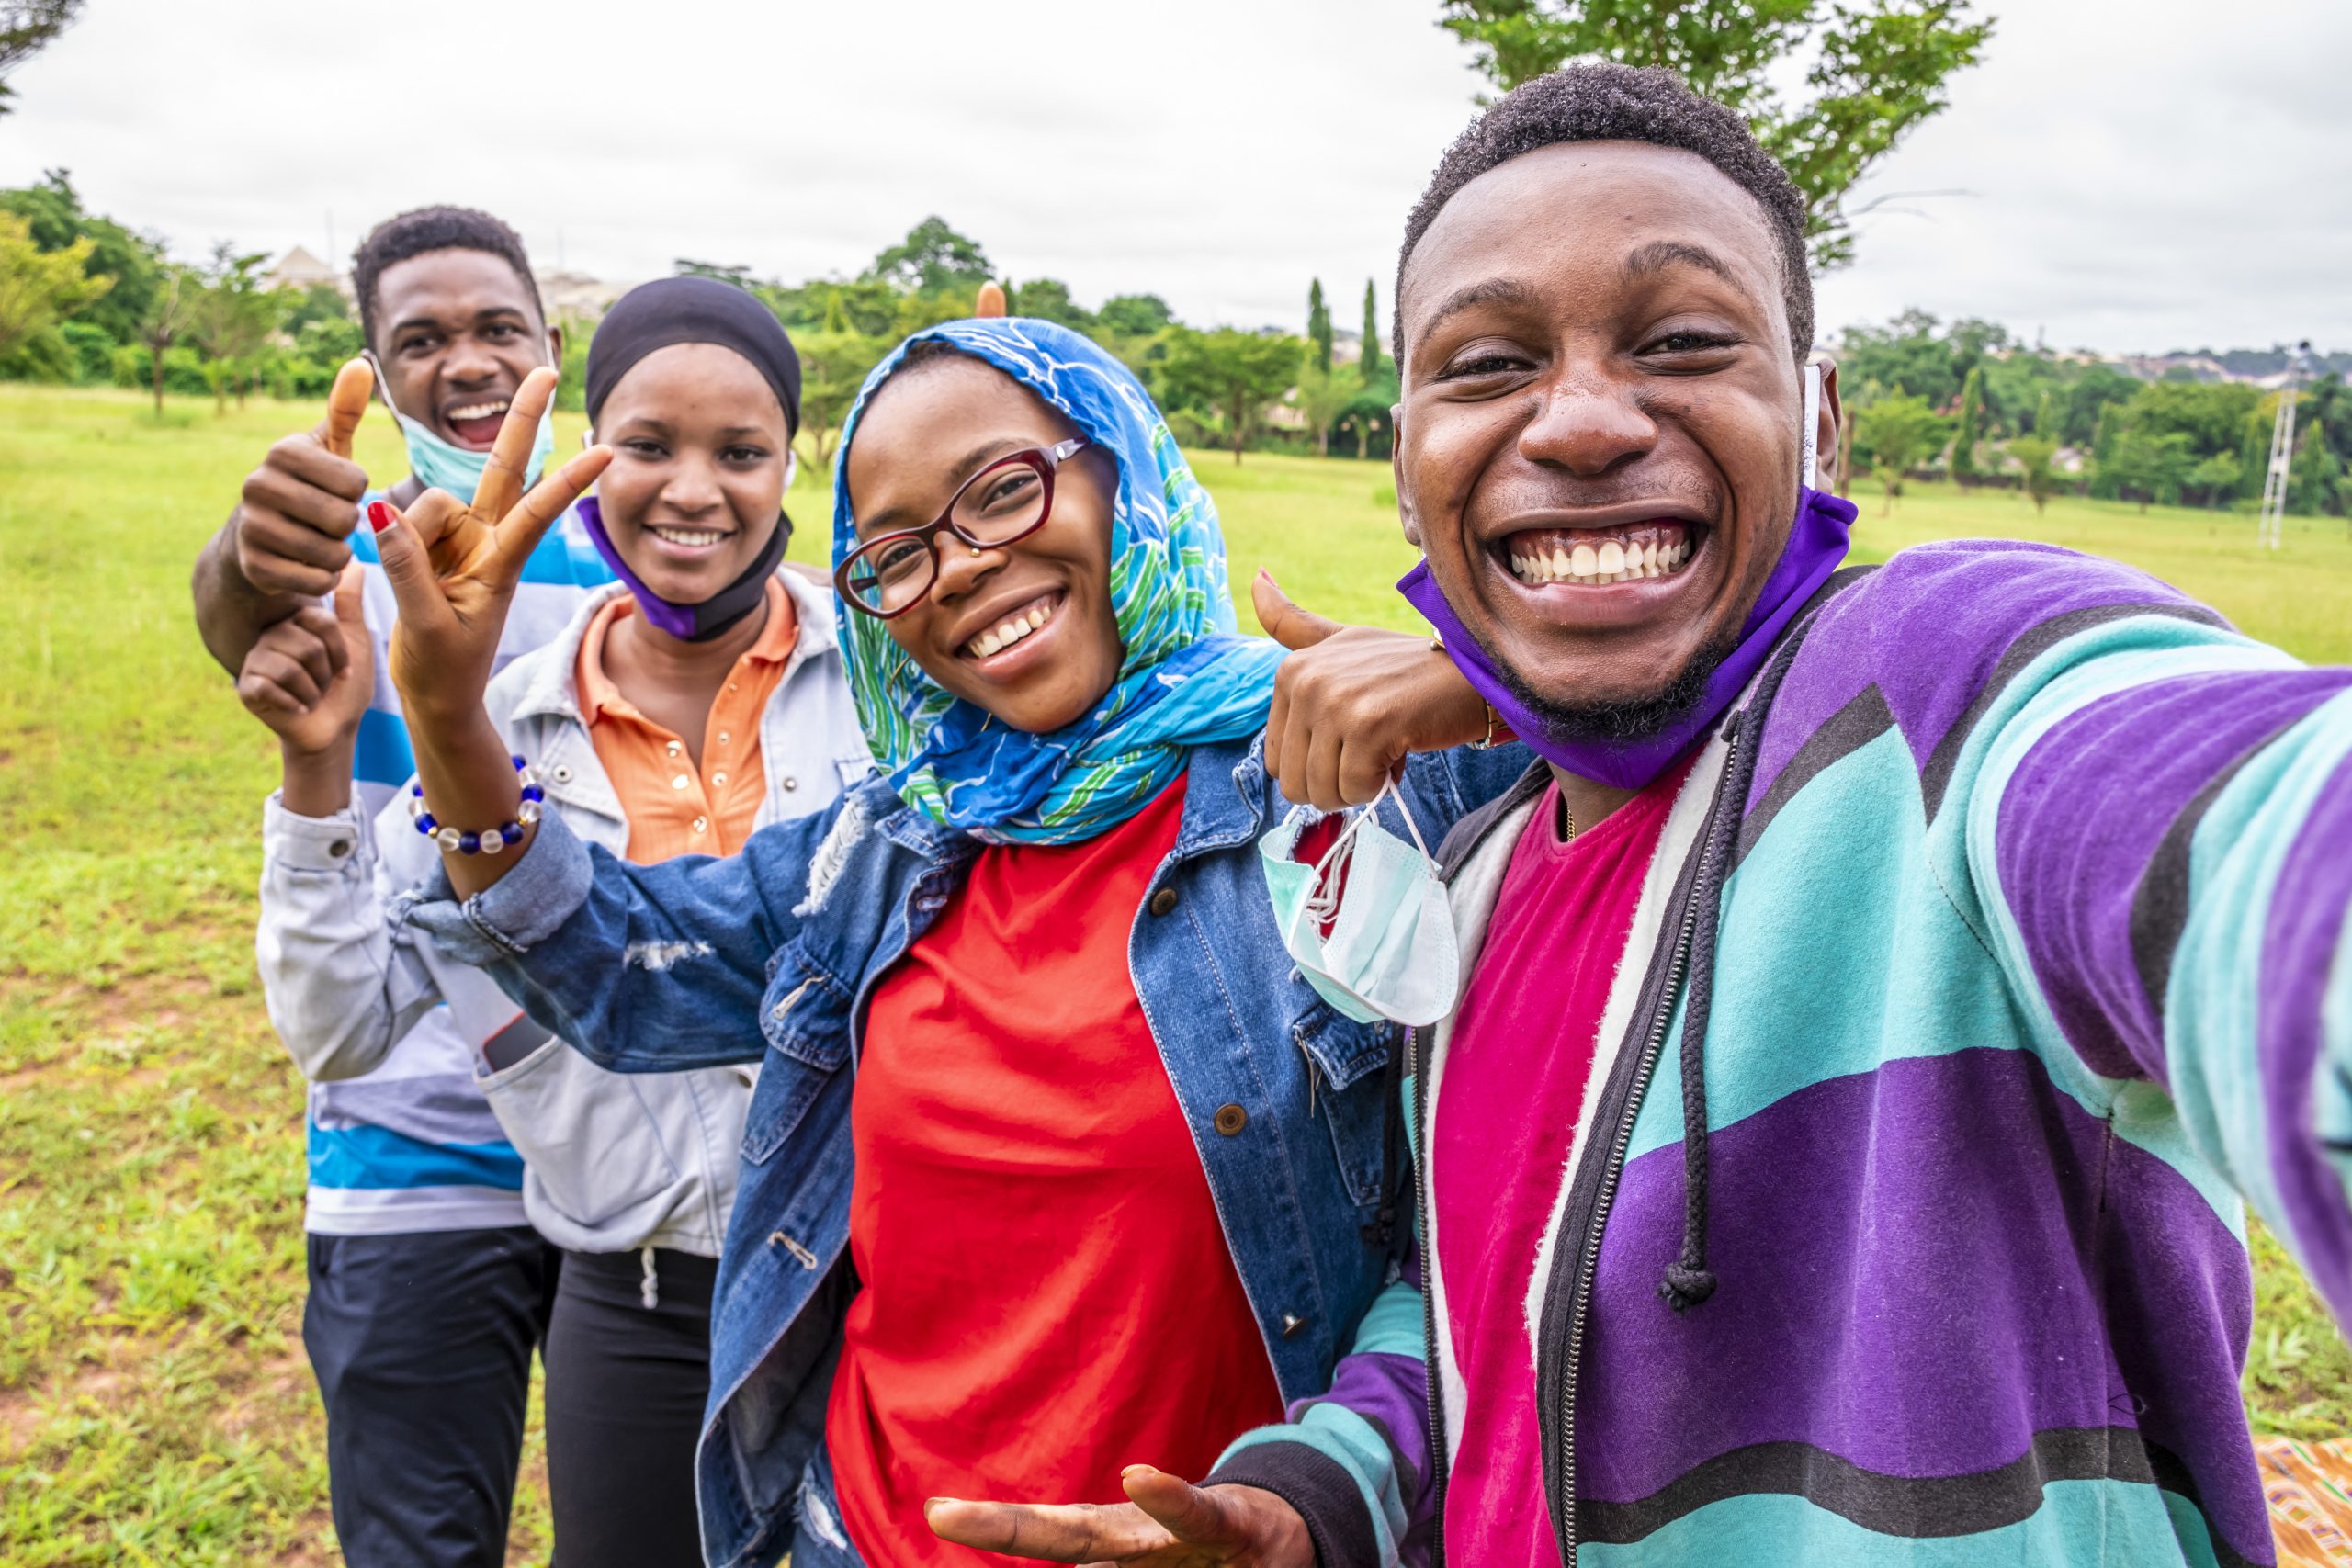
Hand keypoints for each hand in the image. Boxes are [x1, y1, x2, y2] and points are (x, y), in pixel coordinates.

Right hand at [233, 359, 374, 597]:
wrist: (254, 540)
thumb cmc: (306, 488)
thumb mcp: (326, 449)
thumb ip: (344, 409)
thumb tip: (361, 362)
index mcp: (281, 452)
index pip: (356, 482)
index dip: (356, 493)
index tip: (335, 491)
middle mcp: (257, 485)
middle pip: (344, 519)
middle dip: (347, 527)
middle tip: (329, 522)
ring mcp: (251, 528)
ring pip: (332, 552)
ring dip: (338, 554)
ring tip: (320, 542)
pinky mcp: (254, 567)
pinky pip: (317, 580)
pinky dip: (324, 578)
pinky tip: (309, 565)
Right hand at [237, 561, 371, 756]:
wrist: (333, 728)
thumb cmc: (346, 685)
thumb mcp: (355, 640)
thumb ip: (351, 603)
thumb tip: (355, 560)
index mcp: (295, 622)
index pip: (318, 620)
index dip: (339, 650)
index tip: (343, 667)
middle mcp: (271, 635)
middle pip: (306, 644)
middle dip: (325, 673)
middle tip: (323, 684)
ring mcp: (255, 660)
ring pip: (291, 666)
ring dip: (313, 690)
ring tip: (311, 695)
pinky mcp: (246, 687)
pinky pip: (270, 686)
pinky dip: (294, 702)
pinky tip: (297, 708)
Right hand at [370, 367, 609, 726]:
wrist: (435, 695)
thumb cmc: (442, 670)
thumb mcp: (427, 625)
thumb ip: (406, 567)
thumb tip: (382, 509)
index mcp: (501, 564)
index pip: (539, 511)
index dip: (569, 479)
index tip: (606, 449)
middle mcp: (486, 540)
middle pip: (506, 467)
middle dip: (522, 417)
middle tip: (545, 368)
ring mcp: (458, 538)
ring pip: (427, 502)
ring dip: (408, 538)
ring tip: (417, 592)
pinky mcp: (428, 543)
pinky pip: (401, 519)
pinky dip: (391, 538)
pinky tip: (397, 570)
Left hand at [924, 1465, 1313, 1566]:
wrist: (1289, 1539)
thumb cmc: (1207, 1560)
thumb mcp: (1144, 1567)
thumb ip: (1104, 1565)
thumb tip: (1070, 1564)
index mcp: (1115, 1549)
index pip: (1048, 1540)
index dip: (996, 1531)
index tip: (937, 1514)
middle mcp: (1136, 1535)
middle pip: (1062, 1533)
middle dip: (1003, 1528)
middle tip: (941, 1515)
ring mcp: (1179, 1531)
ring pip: (1122, 1534)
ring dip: (1080, 1535)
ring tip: (1081, 1498)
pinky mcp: (1233, 1527)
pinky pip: (1198, 1515)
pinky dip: (1170, 1501)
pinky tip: (1141, 1478)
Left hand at [1256, 569, 1489, 809]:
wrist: (1469, 672)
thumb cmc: (1405, 666)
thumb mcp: (1341, 640)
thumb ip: (1293, 623)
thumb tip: (1256, 576)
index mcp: (1291, 670)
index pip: (1277, 762)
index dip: (1318, 765)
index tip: (1351, 737)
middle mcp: (1305, 681)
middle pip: (1294, 783)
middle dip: (1334, 783)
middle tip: (1369, 749)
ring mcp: (1334, 702)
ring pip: (1322, 791)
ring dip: (1358, 786)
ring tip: (1385, 746)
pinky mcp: (1367, 725)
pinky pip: (1356, 788)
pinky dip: (1380, 784)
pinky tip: (1399, 751)